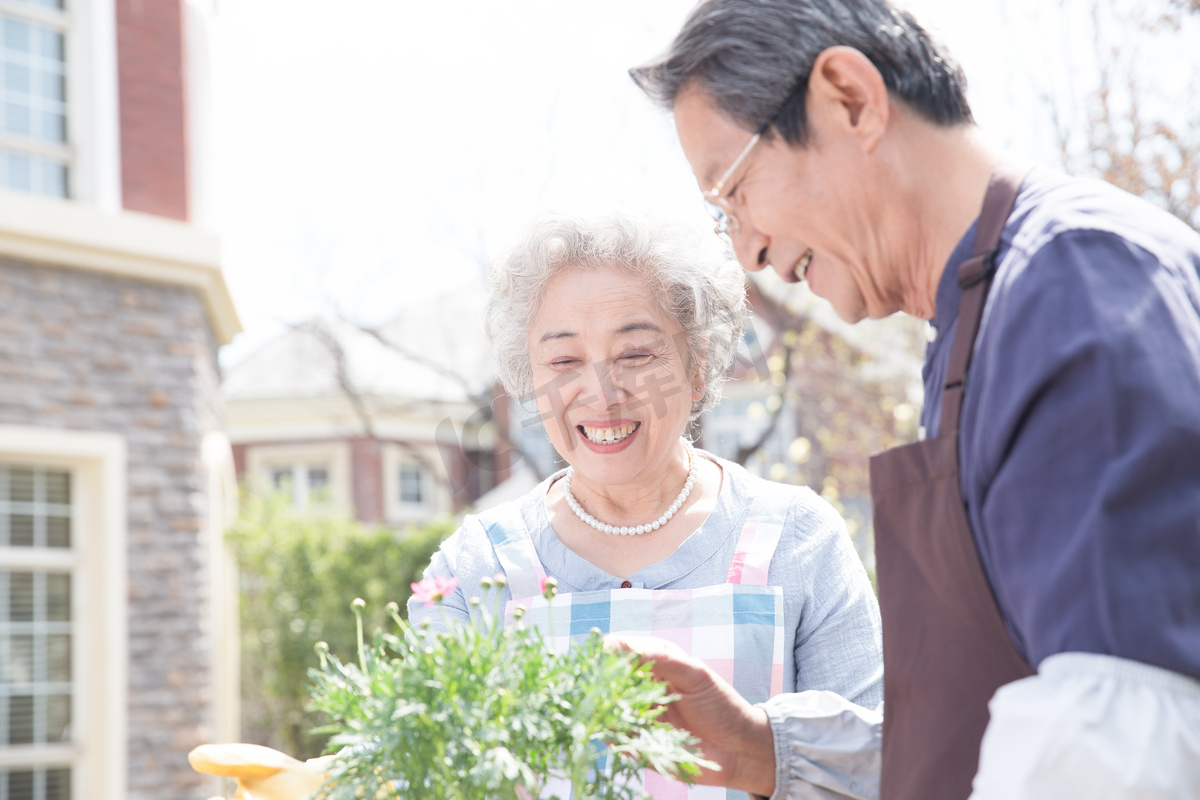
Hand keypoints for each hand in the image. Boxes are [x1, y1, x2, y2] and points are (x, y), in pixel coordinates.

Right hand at [606, 635, 776, 797]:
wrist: (738, 749)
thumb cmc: (721, 705)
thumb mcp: (694, 675)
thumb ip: (661, 660)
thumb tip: (620, 645)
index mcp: (653, 661)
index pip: (618, 649)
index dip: (606, 652)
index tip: (600, 659)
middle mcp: (640, 685)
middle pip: (606, 679)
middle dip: (599, 683)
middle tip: (604, 690)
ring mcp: (636, 714)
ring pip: (606, 708)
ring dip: (605, 711)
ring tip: (613, 714)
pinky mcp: (637, 741)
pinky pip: (615, 737)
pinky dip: (614, 735)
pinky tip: (621, 735)